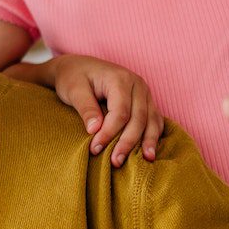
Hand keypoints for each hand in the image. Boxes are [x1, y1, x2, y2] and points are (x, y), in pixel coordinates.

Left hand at [13, 54, 163, 165]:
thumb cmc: (73, 77)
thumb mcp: (73, 89)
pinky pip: (154, 119)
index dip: (109, 133)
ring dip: (148, 141)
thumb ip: (85, 108)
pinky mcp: (145, 101)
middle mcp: (137, 84)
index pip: (120, 112)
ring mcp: (144, 92)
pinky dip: (153, 135)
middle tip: (115, 162)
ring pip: (151, 119)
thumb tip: (94, 130)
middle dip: (128, 142)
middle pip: (139, 118)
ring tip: (146, 160)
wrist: (79, 66)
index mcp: (119, 79)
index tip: (95, 149)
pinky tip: (149, 151)